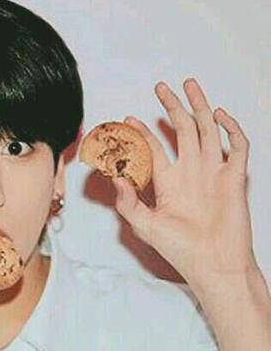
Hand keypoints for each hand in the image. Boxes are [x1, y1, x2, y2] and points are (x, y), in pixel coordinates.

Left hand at [111, 78, 256, 282]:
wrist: (212, 264)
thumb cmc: (180, 250)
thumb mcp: (145, 225)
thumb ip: (128, 202)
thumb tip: (115, 177)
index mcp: (168, 182)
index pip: (154, 149)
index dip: (142, 133)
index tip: (129, 119)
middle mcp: (190, 173)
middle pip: (180, 131)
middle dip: (172, 108)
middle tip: (161, 88)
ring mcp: (212, 173)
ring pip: (206, 130)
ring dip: (199, 107)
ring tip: (189, 86)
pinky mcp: (234, 178)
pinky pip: (236, 147)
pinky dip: (231, 129)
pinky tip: (220, 115)